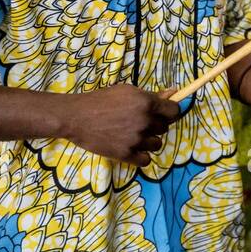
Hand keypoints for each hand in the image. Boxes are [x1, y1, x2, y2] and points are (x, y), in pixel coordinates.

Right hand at [58, 84, 180, 166]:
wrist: (75, 117)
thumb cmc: (101, 100)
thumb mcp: (127, 91)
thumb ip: (151, 95)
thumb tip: (175, 91)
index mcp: (146, 103)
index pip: (174, 111)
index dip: (169, 112)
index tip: (162, 114)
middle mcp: (144, 121)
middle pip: (164, 128)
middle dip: (154, 125)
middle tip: (138, 123)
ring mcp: (135, 139)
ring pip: (157, 144)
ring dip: (148, 141)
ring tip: (133, 135)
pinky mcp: (125, 154)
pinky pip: (146, 160)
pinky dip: (141, 156)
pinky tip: (132, 148)